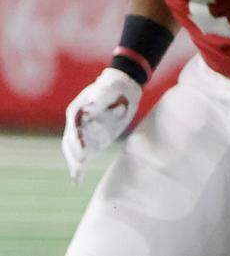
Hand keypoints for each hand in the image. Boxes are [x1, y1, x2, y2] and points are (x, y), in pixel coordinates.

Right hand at [61, 67, 140, 182]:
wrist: (122, 87)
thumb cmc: (114, 85)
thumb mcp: (109, 88)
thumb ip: (100, 98)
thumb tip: (89, 109)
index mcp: (77, 111)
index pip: (74, 129)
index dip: (77, 142)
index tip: (81, 153)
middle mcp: (77, 124)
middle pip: (71, 143)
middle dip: (74, 156)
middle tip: (80, 167)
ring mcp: (84, 132)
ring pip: (75, 151)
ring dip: (75, 164)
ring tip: (77, 177)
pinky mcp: (94, 139)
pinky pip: (85, 155)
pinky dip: (80, 167)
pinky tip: (77, 181)